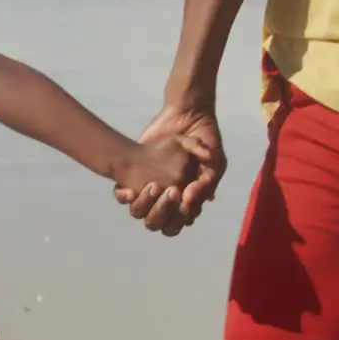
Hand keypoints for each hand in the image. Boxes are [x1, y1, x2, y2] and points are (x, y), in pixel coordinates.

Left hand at [114, 105, 225, 235]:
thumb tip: (189, 199)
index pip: (180, 221)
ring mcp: (148, 190)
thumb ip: (207, 182)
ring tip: (154, 186)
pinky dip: (125, 196)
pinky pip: (123, 197)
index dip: (179, 217)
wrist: (187, 115)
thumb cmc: (205, 141)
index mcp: (186, 200)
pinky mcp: (132, 177)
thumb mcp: (215, 163)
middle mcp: (165, 199)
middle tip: (171, 191)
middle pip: (159, 223)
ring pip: (141, 213)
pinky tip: (130, 190)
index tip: (182, 201)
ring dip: (145, 205)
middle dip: (163, 213)